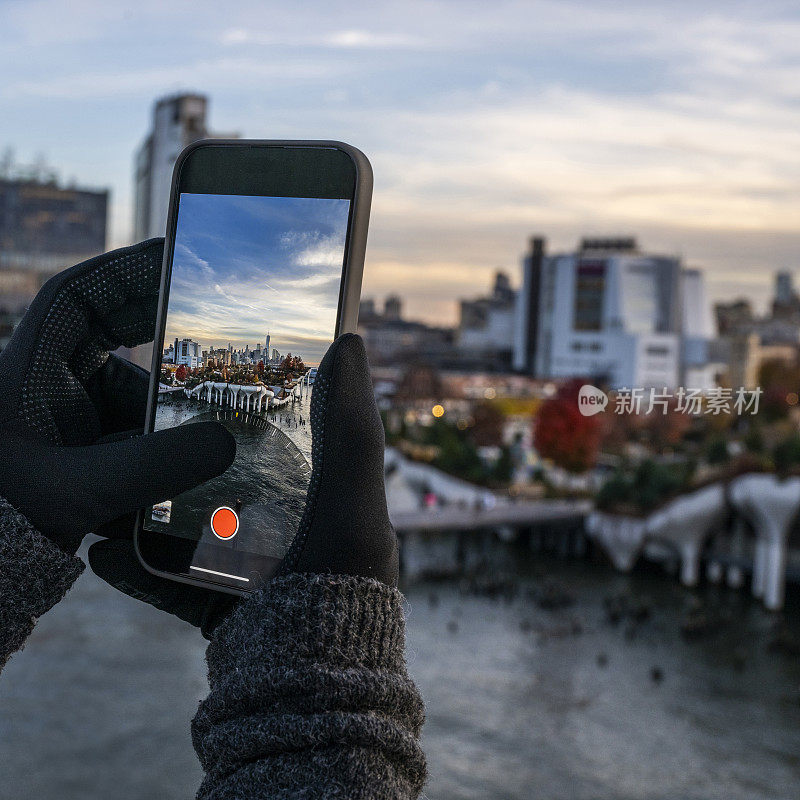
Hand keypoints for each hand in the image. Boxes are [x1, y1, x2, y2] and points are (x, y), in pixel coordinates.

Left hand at [0, 239, 234, 555]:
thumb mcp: (76, 490)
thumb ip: (153, 468)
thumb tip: (226, 444)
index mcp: (26, 373)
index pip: (76, 298)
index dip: (124, 269)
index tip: (172, 253)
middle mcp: (46, 390)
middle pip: (112, 341)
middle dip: (160, 345)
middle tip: (210, 342)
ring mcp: (65, 425)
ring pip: (128, 397)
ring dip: (162, 416)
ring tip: (201, 435)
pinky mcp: (81, 457)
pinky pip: (130, 436)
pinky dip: (155, 449)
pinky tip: (178, 474)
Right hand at [89, 333, 397, 634]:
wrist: (311, 688)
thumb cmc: (345, 585)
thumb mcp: (355, 497)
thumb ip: (353, 425)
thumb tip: (352, 340)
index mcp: (323, 502)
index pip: (285, 439)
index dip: (251, 409)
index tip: (210, 381)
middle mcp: (288, 532)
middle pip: (226, 481)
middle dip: (184, 459)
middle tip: (144, 428)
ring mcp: (250, 572)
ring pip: (190, 529)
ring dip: (150, 511)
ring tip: (112, 485)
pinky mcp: (220, 608)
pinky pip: (171, 581)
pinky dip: (140, 569)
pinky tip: (105, 551)